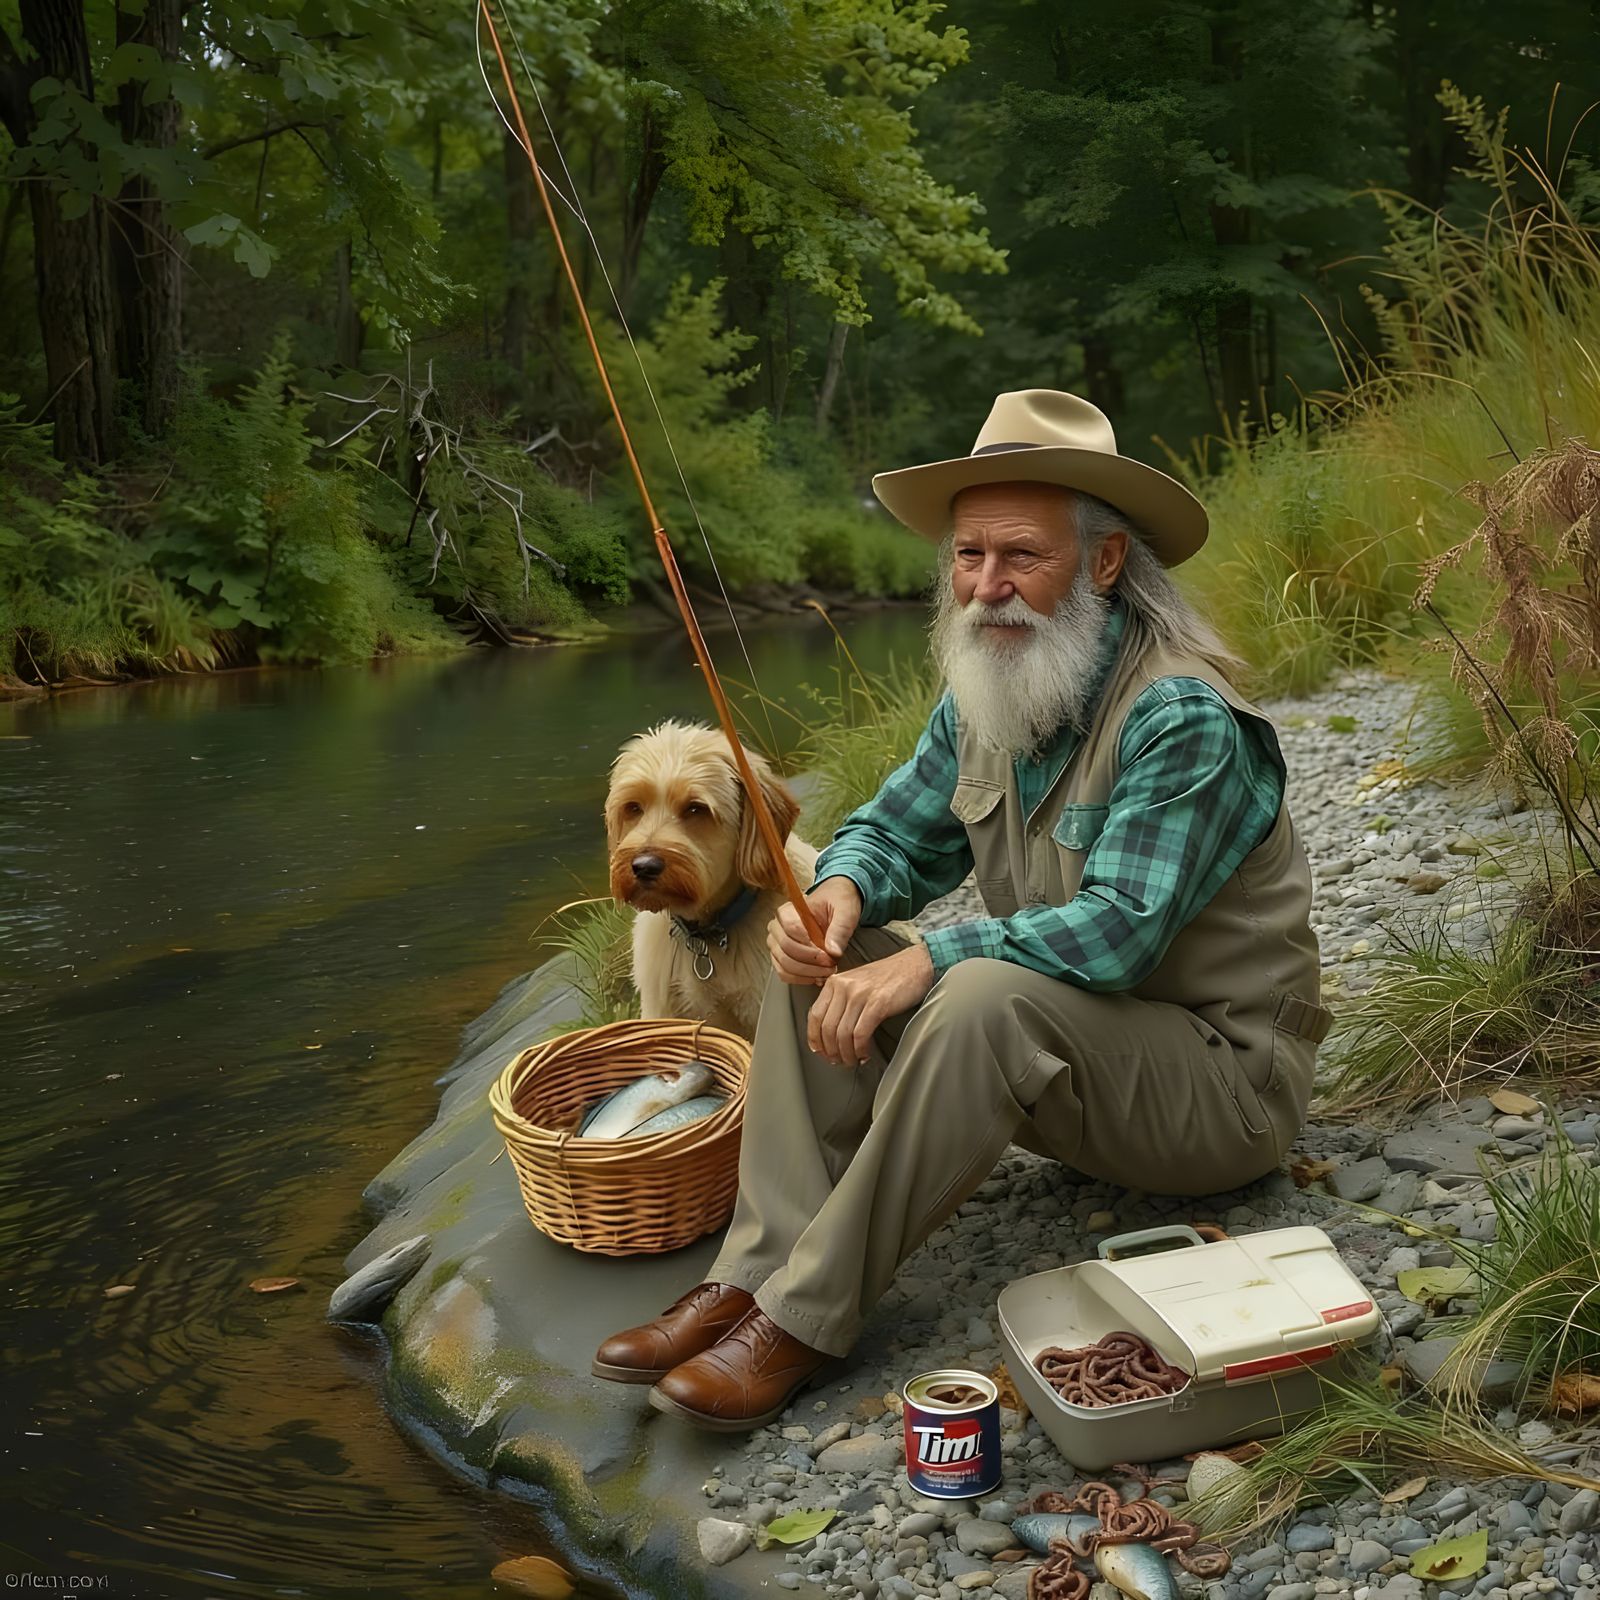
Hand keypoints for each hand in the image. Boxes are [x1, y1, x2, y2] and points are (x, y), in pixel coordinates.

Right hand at [767, 876, 861, 985]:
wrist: (835, 905)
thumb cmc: (837, 904)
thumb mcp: (845, 911)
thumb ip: (840, 929)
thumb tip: (833, 951)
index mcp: (788, 910)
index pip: (791, 930)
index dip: (810, 947)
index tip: (829, 954)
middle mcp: (777, 927)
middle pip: (787, 950)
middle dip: (811, 963)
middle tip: (831, 965)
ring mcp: (776, 943)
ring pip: (785, 965)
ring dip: (807, 973)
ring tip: (827, 971)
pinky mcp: (780, 956)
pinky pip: (784, 973)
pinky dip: (801, 978)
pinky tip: (818, 975)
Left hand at [808, 942, 934, 1066]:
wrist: (917, 964)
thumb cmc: (889, 977)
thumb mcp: (857, 983)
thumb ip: (841, 1001)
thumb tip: (829, 1033)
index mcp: (835, 981)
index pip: (814, 1015)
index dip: (815, 1039)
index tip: (821, 1052)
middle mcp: (844, 986)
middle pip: (827, 1028)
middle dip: (831, 1051)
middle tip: (839, 1061)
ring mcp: (860, 994)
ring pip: (842, 1034)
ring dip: (846, 1054)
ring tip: (853, 1060)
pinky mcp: (878, 1003)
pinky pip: (860, 1034)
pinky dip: (860, 1050)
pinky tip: (865, 1054)